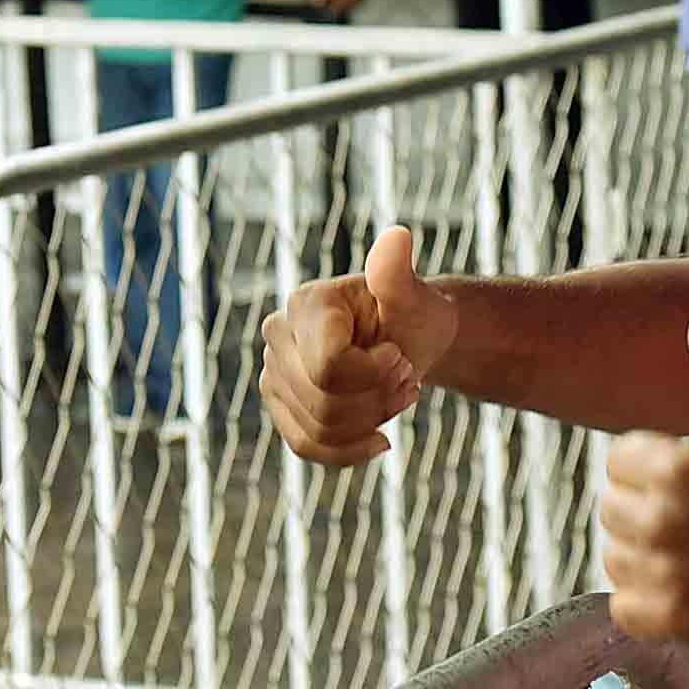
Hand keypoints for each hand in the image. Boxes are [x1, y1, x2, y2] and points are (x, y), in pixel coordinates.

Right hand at [259, 225, 455, 466]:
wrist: (409, 342)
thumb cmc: (413, 315)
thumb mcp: (414, 296)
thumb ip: (398, 273)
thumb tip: (397, 236)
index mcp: (307, 303)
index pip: (329, 365)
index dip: (373, 375)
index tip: (400, 357)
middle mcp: (279, 334)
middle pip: (324, 402)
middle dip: (377, 401)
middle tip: (407, 380)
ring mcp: (273, 371)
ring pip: (317, 428)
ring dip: (369, 424)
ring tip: (396, 398)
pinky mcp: (280, 404)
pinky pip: (305, 446)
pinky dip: (348, 451)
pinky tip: (379, 440)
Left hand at [603, 316, 688, 661]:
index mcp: (680, 471)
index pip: (621, 456)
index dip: (655, 460)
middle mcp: (662, 525)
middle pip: (613, 504)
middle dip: (648, 502)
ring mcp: (665, 579)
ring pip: (616, 554)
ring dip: (645, 549)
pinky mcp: (673, 624)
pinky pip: (624, 604)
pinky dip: (645, 598)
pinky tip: (686, 584)